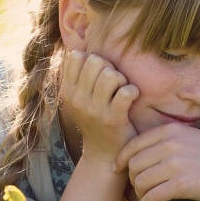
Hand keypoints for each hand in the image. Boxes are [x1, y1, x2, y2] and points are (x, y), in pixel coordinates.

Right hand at [61, 50, 138, 164]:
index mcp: (67, 91)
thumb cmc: (96, 119)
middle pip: (96, 61)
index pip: (76, 56)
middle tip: (115, 83)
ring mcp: (94, 110)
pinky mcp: (113, 119)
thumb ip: (79, 75)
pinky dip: (133, 92)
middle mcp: (77, 99)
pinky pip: (126, 92)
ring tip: (122, 90)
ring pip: (111, 75)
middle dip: (110, 68)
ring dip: (122, 80)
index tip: (99, 73)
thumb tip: (81, 46)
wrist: (104, 154)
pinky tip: (131, 99)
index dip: (93, 58)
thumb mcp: (80, 98)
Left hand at [116, 125, 199, 200]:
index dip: (121, 159)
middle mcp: (171, 145)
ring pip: (140, 182)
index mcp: (171, 130)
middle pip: (134, 164)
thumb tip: (137, 153)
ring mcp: (176, 164)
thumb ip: (167, 140)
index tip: (119, 169)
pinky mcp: (182, 185)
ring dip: (139, 193)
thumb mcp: (191, 138)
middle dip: (132, 178)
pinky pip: (151, 196)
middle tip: (139, 186)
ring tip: (146, 197)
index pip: (134, 144)